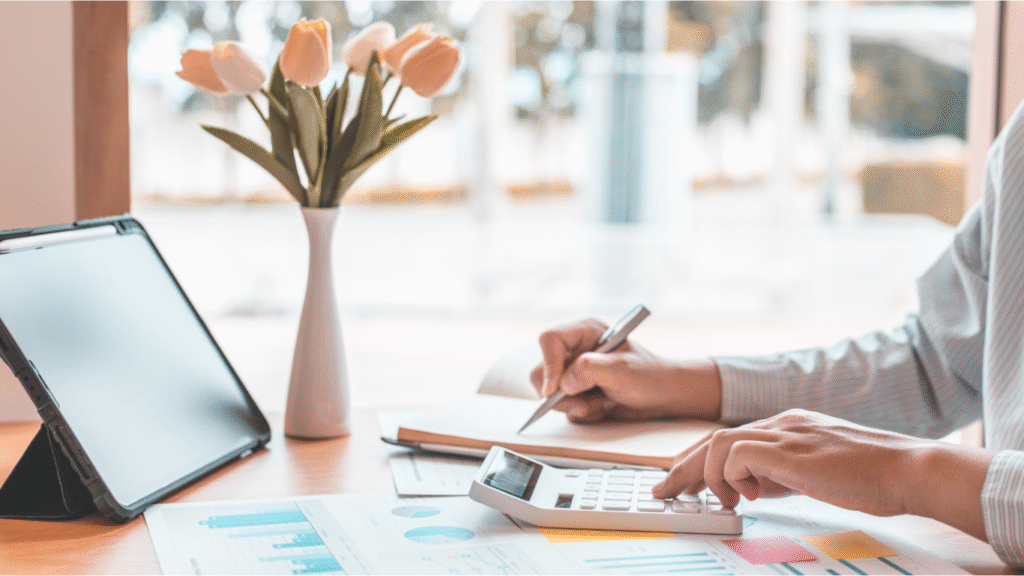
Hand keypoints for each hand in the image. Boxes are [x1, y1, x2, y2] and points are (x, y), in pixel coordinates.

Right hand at [529, 318, 721, 422]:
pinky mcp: (577, 391)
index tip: (554, 389)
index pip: (550, 340)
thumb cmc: (650, 376)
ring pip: (550, 393)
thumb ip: (591, 370)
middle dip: (561, 394)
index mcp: (585, 331)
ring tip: (604, 403)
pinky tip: (604, 406)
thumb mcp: (623, 371)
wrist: (664, 397)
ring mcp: (574, 372)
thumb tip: (563, 382)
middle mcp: (575, 350)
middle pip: (542, 370)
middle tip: (583, 406)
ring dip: (575, 405)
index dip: (548, 364)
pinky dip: (582, 412)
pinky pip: (563, 407)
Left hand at [651, 409, 995, 539]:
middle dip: (682, 467)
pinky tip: (747, 497)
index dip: (698, 460)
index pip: (729, 437)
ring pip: (717, 443)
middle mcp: (782, 422)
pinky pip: (735, 455)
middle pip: (712, 437)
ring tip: (720, 502)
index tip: (681, 482)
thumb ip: (783, 475)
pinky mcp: (789, 449)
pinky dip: (730, 477)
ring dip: (707, 476)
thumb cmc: (875, 476)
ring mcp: (785, 432)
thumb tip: (754, 487)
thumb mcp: (817, 474)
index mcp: (788, 425)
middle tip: (664, 491)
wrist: (911, 469)